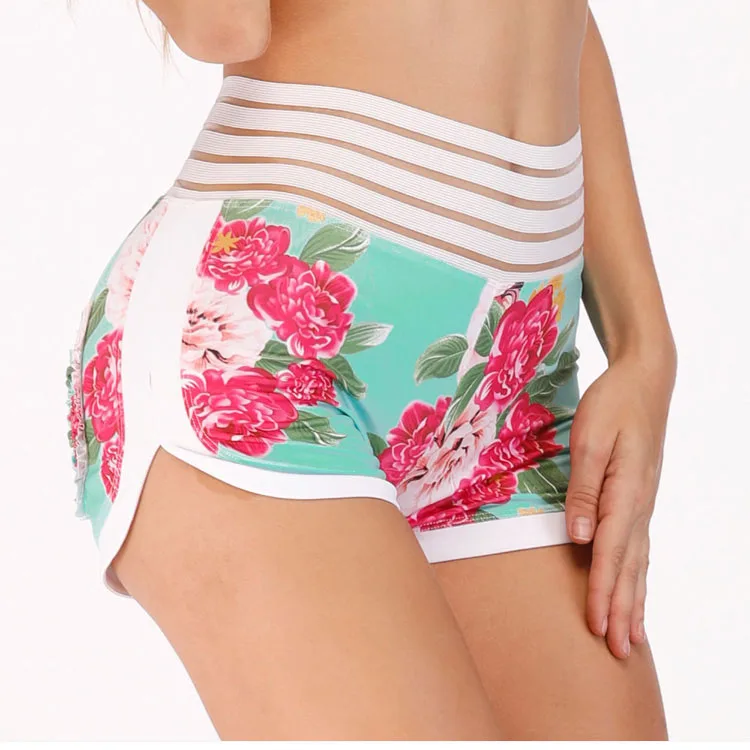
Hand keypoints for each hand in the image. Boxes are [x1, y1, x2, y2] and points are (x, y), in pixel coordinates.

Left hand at [564, 353, 674, 658]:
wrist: (644, 380)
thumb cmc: (612, 405)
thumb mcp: (591, 440)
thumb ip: (584, 490)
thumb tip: (580, 537)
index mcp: (626, 492)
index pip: (611, 552)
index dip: (602, 592)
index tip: (596, 626)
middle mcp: (639, 505)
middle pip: (629, 567)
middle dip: (622, 610)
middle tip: (618, 652)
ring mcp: (643, 502)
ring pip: (638, 562)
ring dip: (633, 600)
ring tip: (631, 638)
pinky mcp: (639, 497)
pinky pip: (638, 546)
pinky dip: (637, 575)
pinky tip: (635, 589)